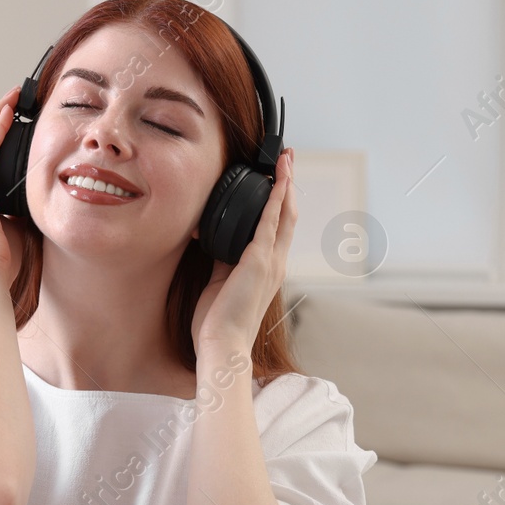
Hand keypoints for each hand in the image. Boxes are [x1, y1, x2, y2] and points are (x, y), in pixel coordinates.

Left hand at [191, 147, 295, 353]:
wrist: (222, 345)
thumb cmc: (218, 322)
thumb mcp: (219, 282)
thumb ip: (223, 260)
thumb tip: (216, 239)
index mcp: (268, 270)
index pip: (279, 228)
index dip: (282, 201)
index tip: (280, 179)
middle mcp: (276, 264)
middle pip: (288, 215)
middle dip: (288, 184)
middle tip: (287, 158)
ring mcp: (270, 262)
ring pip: (285, 214)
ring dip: (285, 183)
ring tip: (285, 159)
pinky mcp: (258, 262)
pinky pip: (270, 222)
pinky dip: (275, 199)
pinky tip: (276, 180)